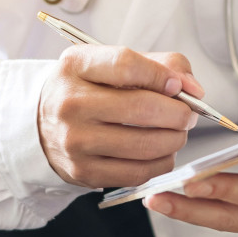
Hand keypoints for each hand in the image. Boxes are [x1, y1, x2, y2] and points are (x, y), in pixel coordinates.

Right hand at [38, 45, 203, 188]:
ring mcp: (75, 141)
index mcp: (76, 66)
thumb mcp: (112, 63)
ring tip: (177, 132)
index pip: (126, 65)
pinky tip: (161, 152)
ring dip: (175, 140)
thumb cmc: (89, 89)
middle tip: (188, 114)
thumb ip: (159, 65)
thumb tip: (193, 89)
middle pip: (141, 108)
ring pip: (145, 145)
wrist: (43, 124)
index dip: (162, 76)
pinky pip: (139, 172)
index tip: (179, 86)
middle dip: (179, 113)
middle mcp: (70, 103)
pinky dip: (161, 162)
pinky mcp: (84, 172)